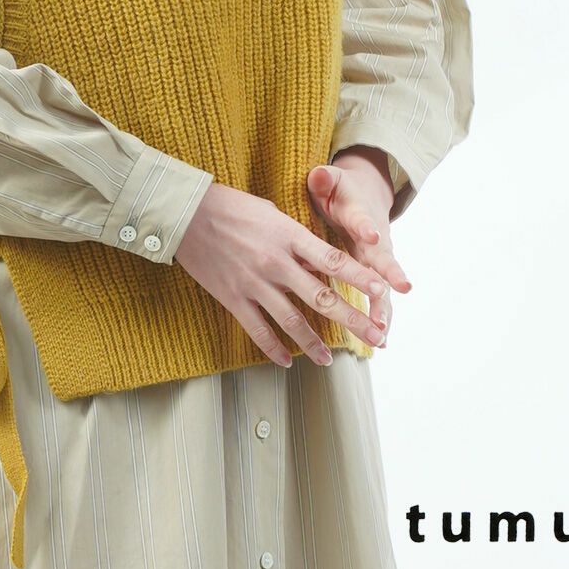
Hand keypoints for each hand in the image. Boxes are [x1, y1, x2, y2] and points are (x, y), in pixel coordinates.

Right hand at [174, 182, 388, 367]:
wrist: (187, 213)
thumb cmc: (232, 206)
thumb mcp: (272, 212)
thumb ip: (296, 237)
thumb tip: (318, 260)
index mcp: (289, 235)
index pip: (333, 260)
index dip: (359, 277)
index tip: (381, 290)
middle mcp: (276, 262)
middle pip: (321, 296)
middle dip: (352, 319)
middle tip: (376, 335)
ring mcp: (254, 283)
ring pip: (292, 321)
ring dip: (314, 343)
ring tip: (330, 360)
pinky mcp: (233, 298)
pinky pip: (257, 330)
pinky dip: (273, 349)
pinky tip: (287, 362)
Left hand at [307, 146, 412, 343]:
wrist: (366, 197)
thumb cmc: (341, 191)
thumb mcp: (330, 181)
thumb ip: (324, 179)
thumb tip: (318, 175)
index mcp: (359, 214)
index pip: (363, 219)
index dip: (367, 227)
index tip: (371, 235)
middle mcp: (375, 239)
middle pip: (384, 257)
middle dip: (391, 273)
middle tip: (401, 286)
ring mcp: (379, 260)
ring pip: (385, 286)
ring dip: (385, 307)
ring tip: (383, 329)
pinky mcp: (377, 275)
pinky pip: (381, 300)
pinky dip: (382, 318)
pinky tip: (382, 342)